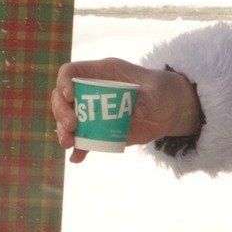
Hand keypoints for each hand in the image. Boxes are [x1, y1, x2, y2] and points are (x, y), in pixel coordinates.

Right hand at [48, 57, 202, 162]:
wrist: (170, 111)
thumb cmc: (162, 91)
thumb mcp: (157, 91)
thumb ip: (147, 98)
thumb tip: (137, 111)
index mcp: (102, 73)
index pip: (72, 72)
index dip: (64, 82)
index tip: (70, 96)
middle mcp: (92, 91)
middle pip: (62, 98)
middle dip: (61, 112)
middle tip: (71, 125)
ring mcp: (93, 112)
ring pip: (68, 120)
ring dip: (64, 132)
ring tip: (68, 143)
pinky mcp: (100, 131)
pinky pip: (83, 140)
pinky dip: (78, 149)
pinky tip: (77, 158)